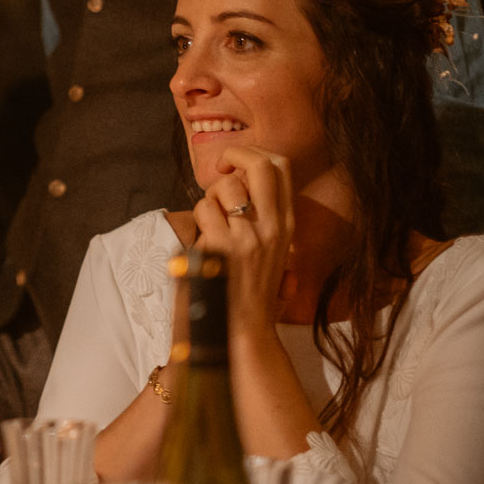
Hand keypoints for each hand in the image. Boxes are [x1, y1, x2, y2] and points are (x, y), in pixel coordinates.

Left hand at [191, 144, 296, 337]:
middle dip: (234, 155)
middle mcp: (273, 226)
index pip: (281, 166)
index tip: (235, 164)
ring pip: (224, 185)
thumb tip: (240, 181)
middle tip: (220, 170)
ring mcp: (250, 236)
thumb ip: (263, 215)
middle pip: (260, 164)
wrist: (245, 330)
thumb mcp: (273, 249)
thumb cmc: (251, 290)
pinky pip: (204, 209)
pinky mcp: (224, 247)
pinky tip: (204, 240)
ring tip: (211, 220)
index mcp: (286, 224)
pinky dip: (198, 218)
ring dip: (210, 196)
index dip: (253, 153)